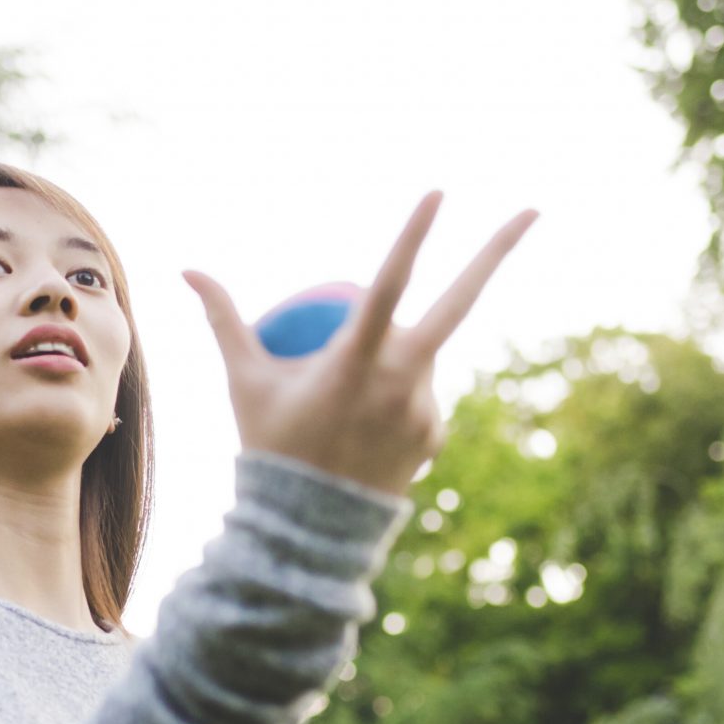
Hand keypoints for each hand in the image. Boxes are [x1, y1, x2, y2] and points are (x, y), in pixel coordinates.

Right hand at [185, 193, 537, 499]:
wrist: (307, 531)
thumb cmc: (269, 445)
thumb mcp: (244, 381)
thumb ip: (223, 319)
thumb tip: (188, 268)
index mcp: (355, 361)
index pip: (388, 284)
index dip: (413, 235)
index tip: (438, 192)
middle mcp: (401, 380)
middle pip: (460, 303)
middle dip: (499, 250)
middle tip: (535, 207)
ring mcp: (425, 409)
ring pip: (419, 356)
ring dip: (393, 358)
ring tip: (346, 406)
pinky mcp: (435, 434)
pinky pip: (418, 396)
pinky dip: (395, 396)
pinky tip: (363, 430)